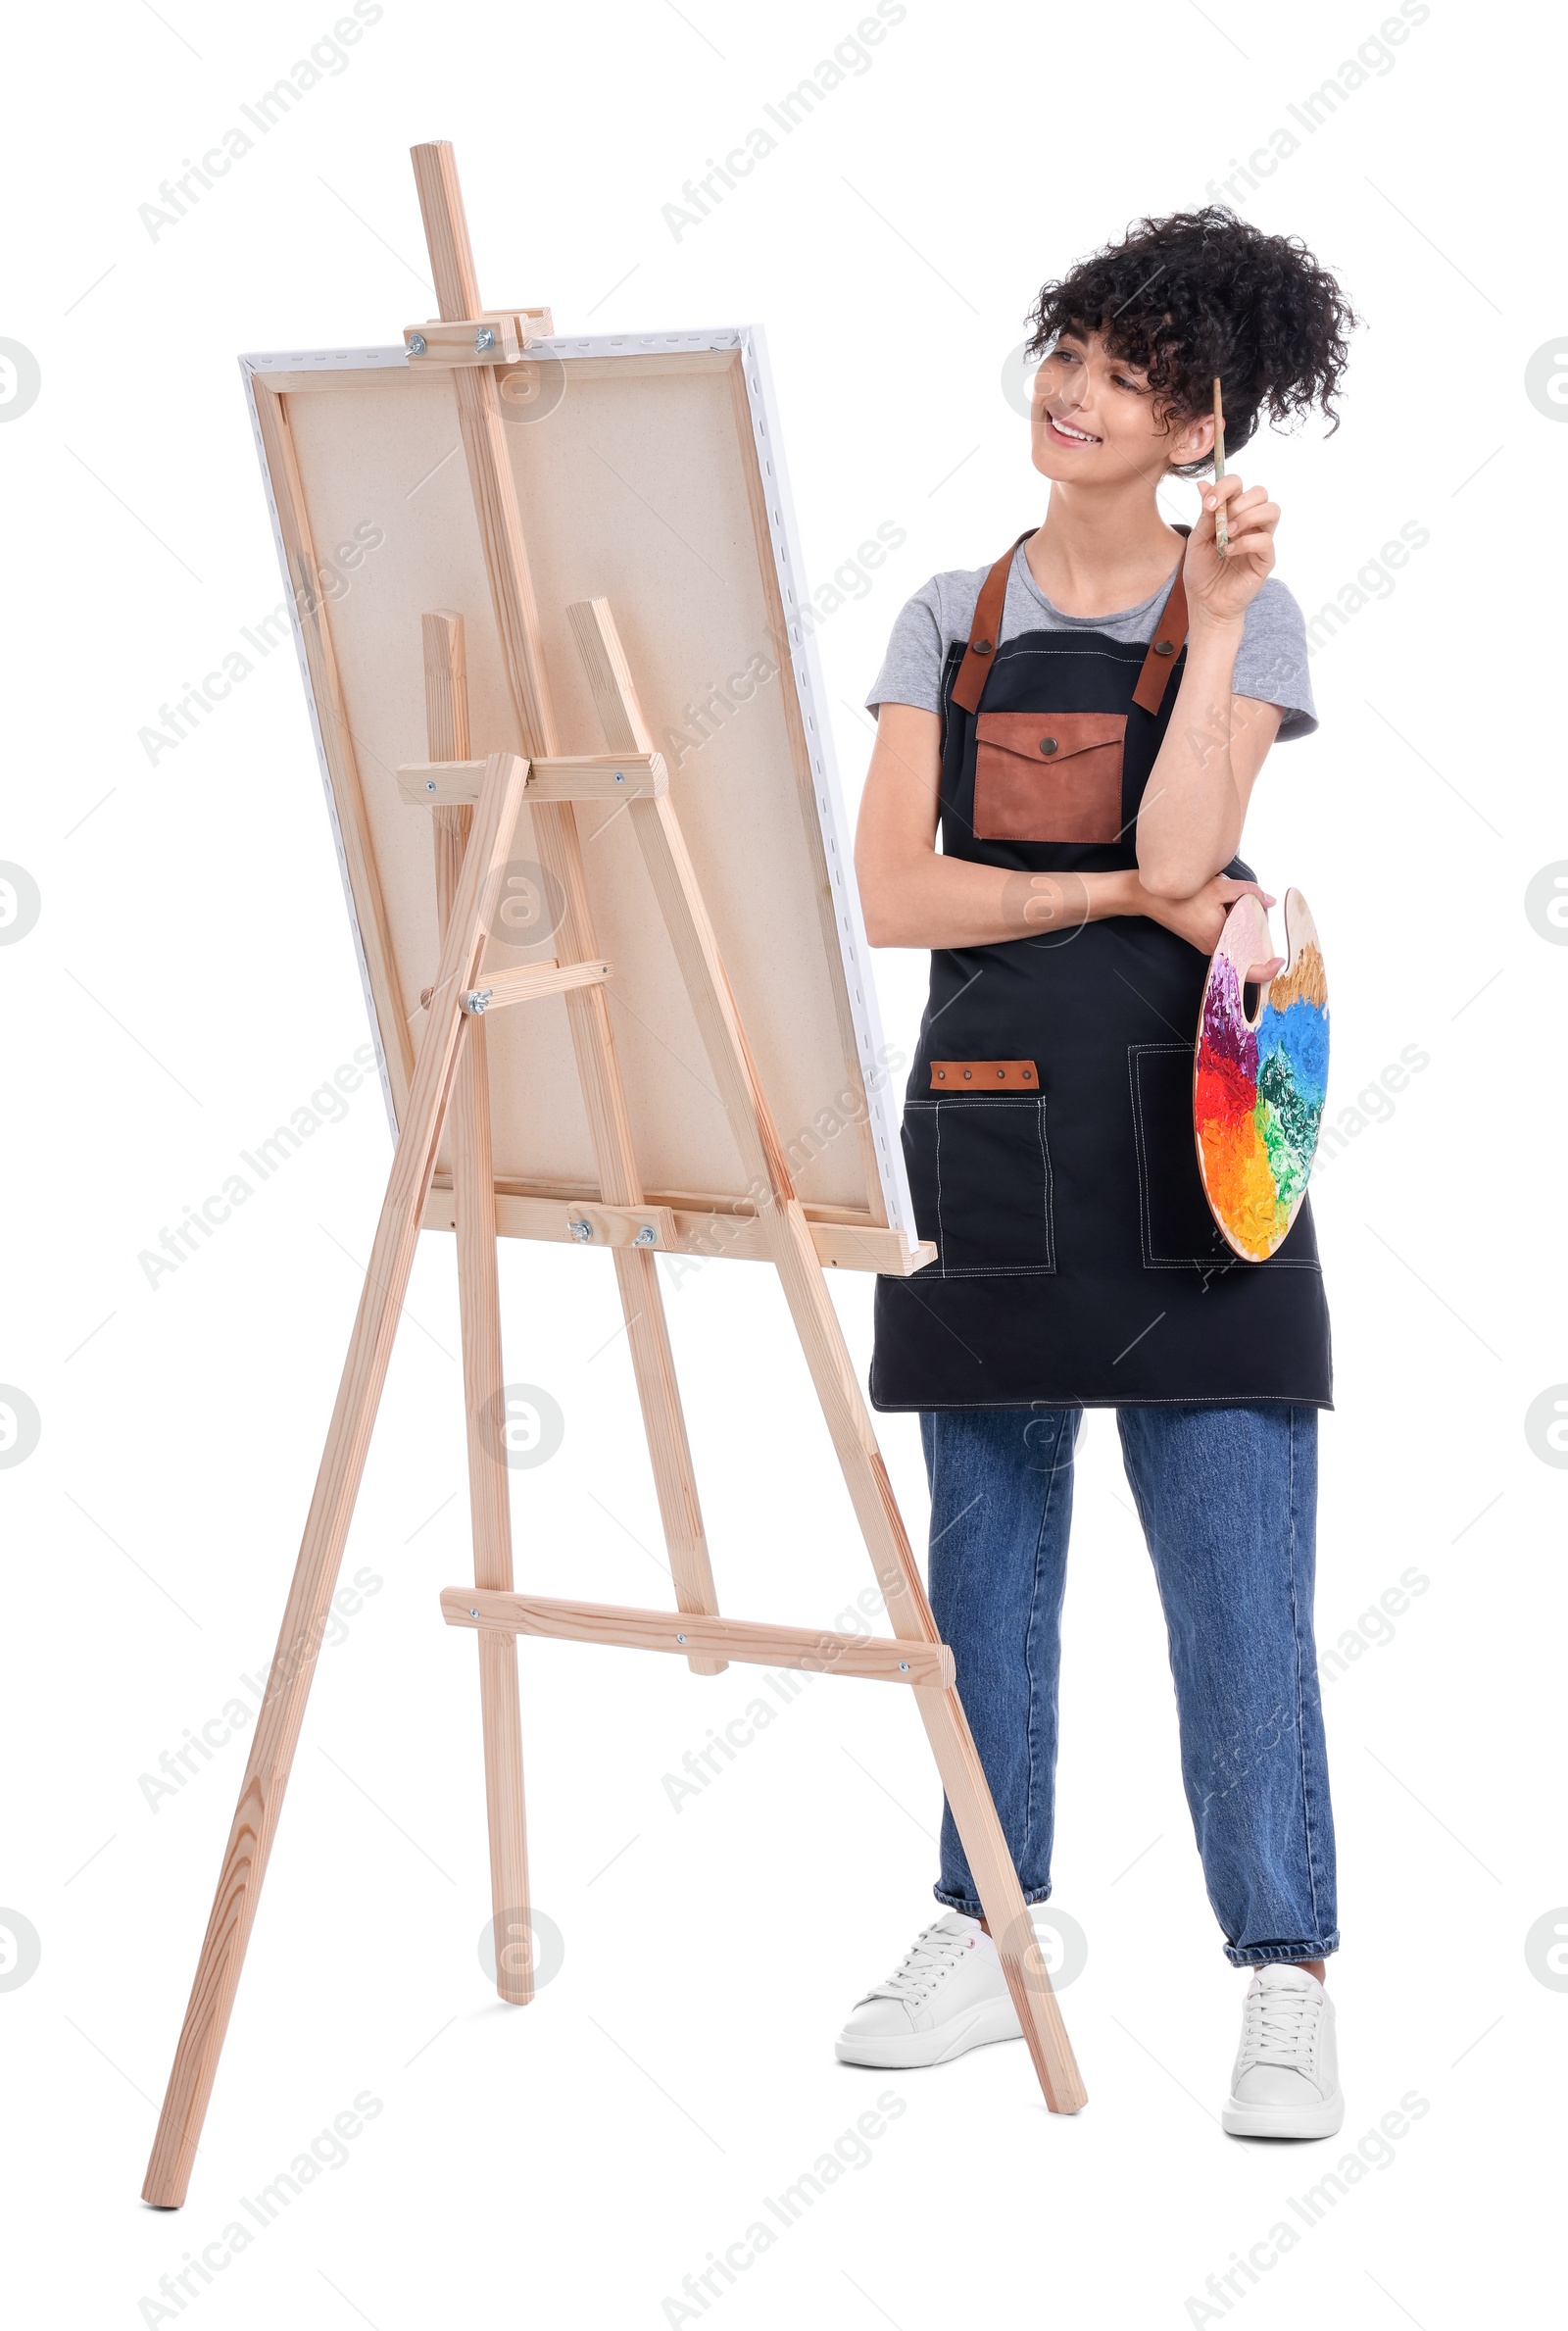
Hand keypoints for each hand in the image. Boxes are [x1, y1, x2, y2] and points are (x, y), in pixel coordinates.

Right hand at [1137, 872, 1282, 970]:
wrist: (1151, 899)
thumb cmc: (1183, 895)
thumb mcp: (1221, 887)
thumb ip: (1250, 892)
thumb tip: (1270, 901)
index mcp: (1219, 942)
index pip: (1247, 970)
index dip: (1267, 970)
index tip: (1280, 960)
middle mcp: (1214, 949)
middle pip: (1246, 953)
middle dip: (1258, 933)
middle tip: (1259, 909)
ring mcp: (1208, 946)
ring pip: (1237, 944)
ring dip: (1246, 927)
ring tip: (1243, 904)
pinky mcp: (1204, 939)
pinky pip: (1227, 938)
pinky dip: (1236, 926)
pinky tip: (1235, 908)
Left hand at [1184, 470, 1278, 628]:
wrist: (1205, 603)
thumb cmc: (1201, 572)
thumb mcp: (1197, 540)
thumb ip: (1205, 514)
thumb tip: (1203, 484)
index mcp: (1232, 513)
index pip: (1239, 485)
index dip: (1226, 486)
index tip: (1208, 503)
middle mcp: (1250, 522)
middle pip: (1260, 492)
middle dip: (1240, 500)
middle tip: (1222, 519)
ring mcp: (1260, 539)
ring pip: (1272, 510)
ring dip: (1248, 516)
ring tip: (1228, 533)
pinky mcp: (1266, 559)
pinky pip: (1265, 540)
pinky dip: (1246, 542)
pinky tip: (1229, 551)